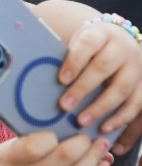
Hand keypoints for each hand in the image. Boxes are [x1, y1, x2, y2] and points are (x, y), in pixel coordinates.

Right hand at [0, 131, 111, 165]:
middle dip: (85, 142)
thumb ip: (29, 141)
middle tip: (89, 134)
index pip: (37, 146)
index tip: (56, 130)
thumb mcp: (2, 150)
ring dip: (96, 158)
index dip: (52, 135)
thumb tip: (64, 127)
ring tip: (101, 146)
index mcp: (9, 160)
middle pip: (66, 159)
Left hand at [57, 19, 141, 137]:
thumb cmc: (88, 48)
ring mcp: (137, 66)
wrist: (116, 40)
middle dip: (83, 88)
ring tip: (82, 122)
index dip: (74, 61)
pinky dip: (123, 119)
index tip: (61, 79)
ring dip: (102, 108)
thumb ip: (62, 59)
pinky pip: (137, 103)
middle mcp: (122, 48)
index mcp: (101, 34)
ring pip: (123, 88)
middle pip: (104, 68)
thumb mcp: (76, 44)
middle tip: (64, 106)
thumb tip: (34, 80)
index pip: (88, 44)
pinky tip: (106, 130)